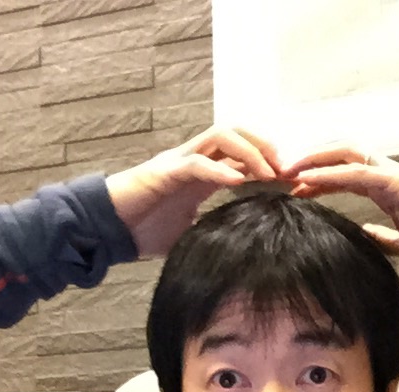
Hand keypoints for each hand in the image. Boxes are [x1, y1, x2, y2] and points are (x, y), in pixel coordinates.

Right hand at [106, 126, 282, 258]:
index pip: (240, 153)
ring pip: (220, 135)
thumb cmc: (143, 231)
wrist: (107, 231)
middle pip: (235, 132)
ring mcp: (178, 162)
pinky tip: (238, 183)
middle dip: (265, 146)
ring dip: (249, 151)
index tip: (291, 181)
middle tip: (287, 170)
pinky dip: (220, 170)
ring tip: (268, 173)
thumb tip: (242, 252)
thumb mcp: (190, 234)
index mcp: (201, 173)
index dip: (268, 161)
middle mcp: (193, 159)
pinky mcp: (163, 171)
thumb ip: (213, 231)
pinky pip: (197, 163)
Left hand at [282, 147, 398, 269]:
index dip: (319, 179)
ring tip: (287, 170)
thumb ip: (384, 237)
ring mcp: (393, 175)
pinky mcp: (398, 181)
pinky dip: (330, 173)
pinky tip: (308, 179)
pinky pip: (357, 172)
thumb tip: (365, 235)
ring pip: (345, 155)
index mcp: (388, 189)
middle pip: (341, 156)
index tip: (295, 190)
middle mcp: (388, 175)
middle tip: (283, 174)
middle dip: (311, 161)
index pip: (346, 175)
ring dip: (314, 160)